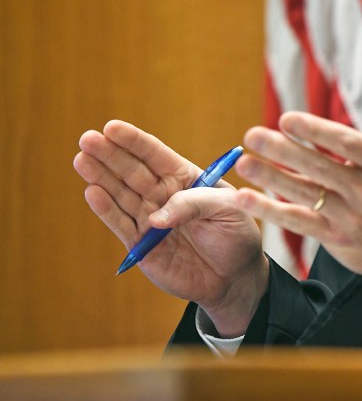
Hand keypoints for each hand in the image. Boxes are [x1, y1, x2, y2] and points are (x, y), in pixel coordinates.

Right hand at [74, 121, 267, 336]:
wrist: (235, 276)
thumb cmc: (236, 235)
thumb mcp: (228, 210)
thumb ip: (195, 204)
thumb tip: (155, 217)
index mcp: (185, 178)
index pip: (156, 155)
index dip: (134, 141)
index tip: (112, 127)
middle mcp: (163, 194)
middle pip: (132, 171)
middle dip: (110, 154)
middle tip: (88, 139)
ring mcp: (149, 218)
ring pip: (121, 194)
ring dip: (101, 177)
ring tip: (82, 159)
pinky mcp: (142, 245)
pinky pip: (121, 225)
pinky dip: (107, 210)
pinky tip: (92, 192)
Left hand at [233, 76, 361, 276]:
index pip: (348, 144)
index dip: (316, 131)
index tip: (287, 119)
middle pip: (320, 168)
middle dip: (284, 151)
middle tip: (253, 135)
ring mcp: (351, 216)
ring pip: (306, 194)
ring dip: (271, 178)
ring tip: (244, 162)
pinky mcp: (336, 238)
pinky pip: (299, 222)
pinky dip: (270, 211)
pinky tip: (246, 198)